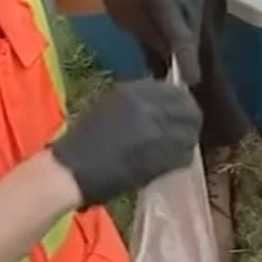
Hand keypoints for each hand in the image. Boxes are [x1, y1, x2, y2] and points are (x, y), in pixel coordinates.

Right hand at [50, 79, 202, 207]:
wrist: (71, 170)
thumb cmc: (84, 139)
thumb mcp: (111, 105)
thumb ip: (140, 100)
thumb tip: (167, 103)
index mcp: (134, 92)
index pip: (175, 91)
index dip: (181, 101)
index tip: (179, 110)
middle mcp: (148, 108)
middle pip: (189, 109)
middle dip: (190, 118)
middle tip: (185, 128)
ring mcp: (156, 134)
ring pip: (190, 133)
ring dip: (187, 138)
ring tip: (177, 146)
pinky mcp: (158, 159)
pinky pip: (183, 155)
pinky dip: (181, 157)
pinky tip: (169, 160)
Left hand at [93, 0, 204, 85]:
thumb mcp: (132, 24)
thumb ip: (156, 43)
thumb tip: (173, 67)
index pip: (179, 34)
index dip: (186, 60)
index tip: (192, 80)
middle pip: (191, 31)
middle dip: (186, 54)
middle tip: (180, 76)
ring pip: (195, 25)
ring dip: (187, 41)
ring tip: (176, 54)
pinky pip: (195, 15)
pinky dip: (188, 28)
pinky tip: (177, 36)